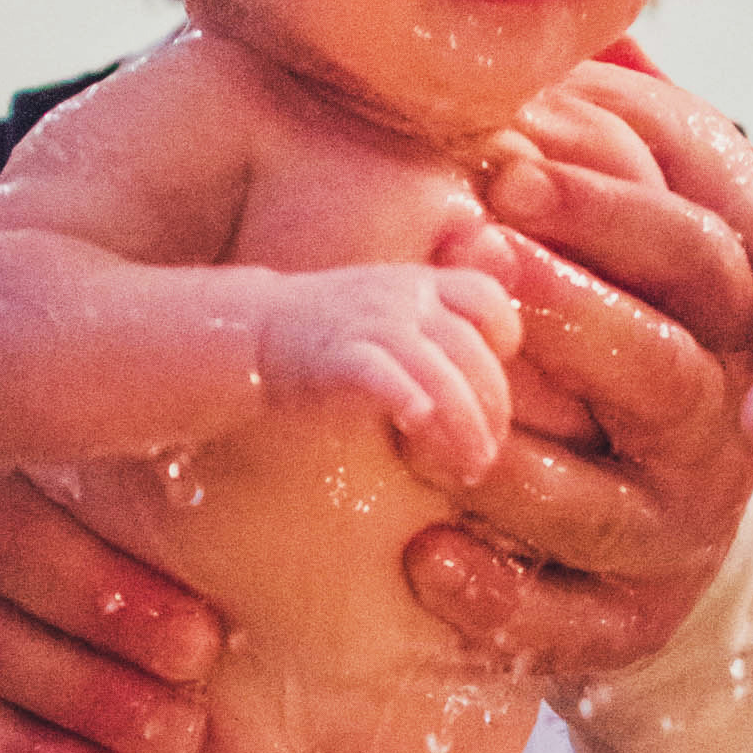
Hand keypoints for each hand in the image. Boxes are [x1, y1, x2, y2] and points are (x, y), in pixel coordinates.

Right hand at [258, 261, 521, 488]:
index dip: (503, 339)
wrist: (250, 334)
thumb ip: (434, 332)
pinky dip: (412, 403)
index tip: (490, 386)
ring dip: (465, 428)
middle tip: (486, 455)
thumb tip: (483, 386)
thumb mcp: (387, 314)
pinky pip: (389, 379)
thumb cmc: (326, 338)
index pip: (487, 298)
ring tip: (469, 469)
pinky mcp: (339, 358)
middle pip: (472, 352)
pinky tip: (417, 430)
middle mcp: (402, 297)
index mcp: (417, 283)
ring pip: (442, 375)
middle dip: (490, 411)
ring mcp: (371, 325)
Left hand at [406, 73, 752, 675]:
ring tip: (421, 422)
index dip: (613, 214)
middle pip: (669, 375)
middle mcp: (724, 424)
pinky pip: (573, 626)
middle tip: (464, 259)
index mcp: (735, 316)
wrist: (641, 511)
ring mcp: (679, 531)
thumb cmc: (602, 326)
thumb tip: (591, 30)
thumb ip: (618, 139)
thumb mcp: (635, 224)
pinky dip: (501, 599)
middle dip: (570, 319)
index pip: (702, 257)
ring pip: (609, 505)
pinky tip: (421, 561)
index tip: (508, 168)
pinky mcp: (628, 624)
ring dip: (515, 462)